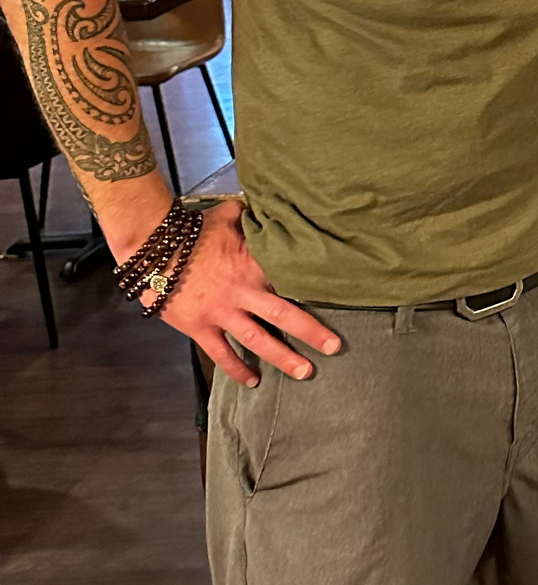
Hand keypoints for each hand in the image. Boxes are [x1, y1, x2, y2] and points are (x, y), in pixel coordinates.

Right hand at [152, 201, 341, 385]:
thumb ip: (251, 214)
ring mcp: (221, 313)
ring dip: (282, 358)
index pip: (290, 280)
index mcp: (253, 264)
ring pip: (258, 341)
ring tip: (304, 372)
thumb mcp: (227, 215)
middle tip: (334, 347)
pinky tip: (252, 382)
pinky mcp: (199, 328)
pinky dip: (237, 369)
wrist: (152, 249)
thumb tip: (269, 202)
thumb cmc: (192, 230)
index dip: (313, 290)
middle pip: (283, 316)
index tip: (338, 299)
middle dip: (311, 332)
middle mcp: (243, 292)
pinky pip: (221, 354)